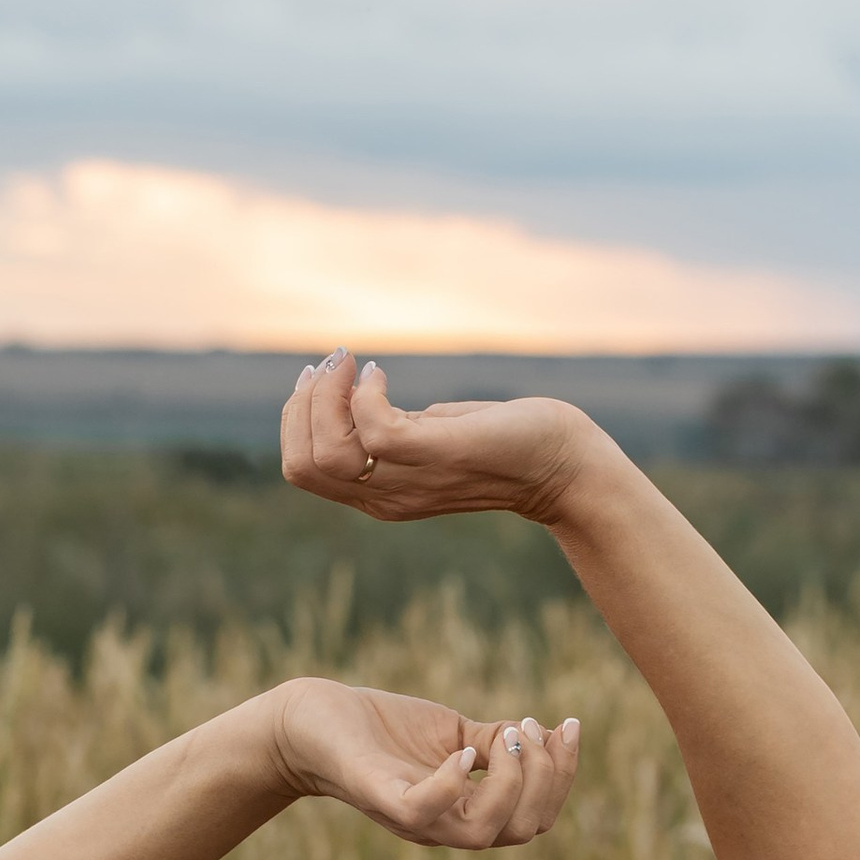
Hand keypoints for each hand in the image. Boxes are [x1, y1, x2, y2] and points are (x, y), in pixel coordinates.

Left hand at [272, 678, 579, 851]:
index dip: (563, 776)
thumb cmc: (381, 730)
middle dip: (545, 777)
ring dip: (512, 780)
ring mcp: (414, 819)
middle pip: (522, 829)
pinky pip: (426, 811)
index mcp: (467, 813)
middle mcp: (445, 826)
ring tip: (507, 734)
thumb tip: (537, 735)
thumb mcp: (453, 732)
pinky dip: (453, 782)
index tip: (566, 725)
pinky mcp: (382, 799)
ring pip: (485, 831)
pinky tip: (465, 748)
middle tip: (530, 727)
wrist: (312, 722)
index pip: (535, 818)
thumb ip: (494, 741)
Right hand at [280, 349, 592, 525]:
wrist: (563, 465)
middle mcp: (385, 496)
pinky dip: (366, 392)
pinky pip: (373, 429)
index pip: (301, 470)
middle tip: (333, 366)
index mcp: (377, 494)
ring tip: (350, 363)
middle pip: (301, 466)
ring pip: (326, 453)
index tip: (319, 376)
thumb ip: (391, 428)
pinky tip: (382, 373)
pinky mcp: (437, 454)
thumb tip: (353, 393)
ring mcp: (410, 479)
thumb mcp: (430, 437)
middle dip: (302, 405)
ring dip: (326, 395)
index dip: (296, 418)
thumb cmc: (500, 444)